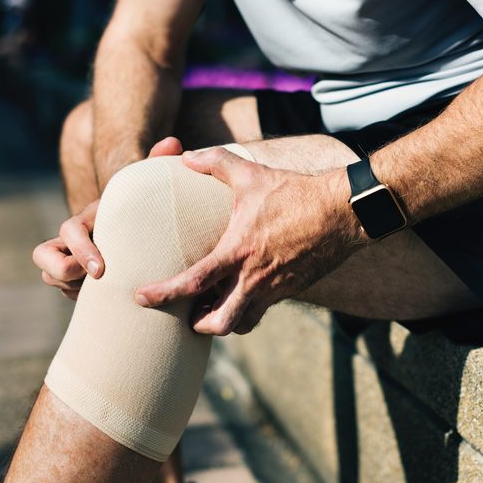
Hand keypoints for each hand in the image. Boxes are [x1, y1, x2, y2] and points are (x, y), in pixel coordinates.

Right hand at [33, 137, 185, 298]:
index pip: (68, 232)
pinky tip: (110, 298)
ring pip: (52, 276)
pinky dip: (82, 297)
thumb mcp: (149, 189)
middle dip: (63, 271)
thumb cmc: (146, 208)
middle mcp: (73, 238)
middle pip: (43, 256)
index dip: (80, 250)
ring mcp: (71, 259)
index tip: (101, 270)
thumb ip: (157, 165)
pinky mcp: (76, 279)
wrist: (141, 230)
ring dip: (72, 287)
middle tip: (97, 281)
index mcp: (89, 219)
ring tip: (105, 289)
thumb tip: (173, 142)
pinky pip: (67, 292)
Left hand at [135, 147, 363, 335]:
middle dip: (198, 325)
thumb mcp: (251, 174)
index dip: (163, 294)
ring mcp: (275, 288)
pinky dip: (247, 311)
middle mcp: (254, 278)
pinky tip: (242, 294)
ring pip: (242, 324)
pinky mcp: (291, 290)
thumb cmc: (295, 192)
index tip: (141, 298)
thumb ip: (215, 162)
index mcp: (238, 251)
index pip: (193, 283)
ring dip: (223, 322)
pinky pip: (263, 311)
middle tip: (186, 313)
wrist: (342, 212)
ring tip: (212, 308)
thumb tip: (186, 156)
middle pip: (219, 323)